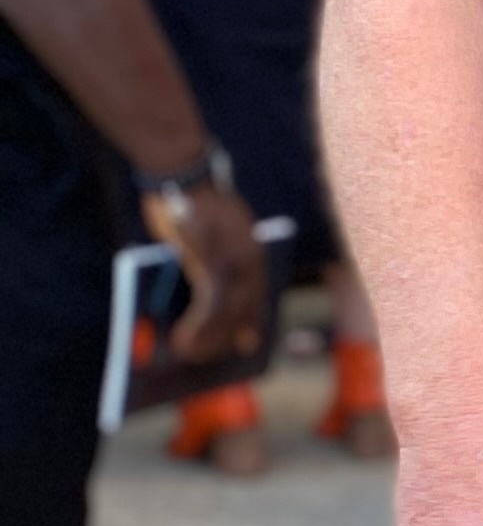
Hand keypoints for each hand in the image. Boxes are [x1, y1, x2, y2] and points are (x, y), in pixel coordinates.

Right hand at [155, 179, 270, 359]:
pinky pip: (210, 308)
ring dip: (210, 339)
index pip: (257, 291)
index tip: (249, 340)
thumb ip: (208, 256)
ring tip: (191, 355)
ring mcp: (235, 262)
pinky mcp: (213, 264)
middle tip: (213, 356)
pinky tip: (184, 342)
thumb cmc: (186, 196)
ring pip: (229, 314)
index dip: (251, 318)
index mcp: (252, 248)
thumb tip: (200, 285)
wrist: (182, 169)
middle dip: (230, 335)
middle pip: (246, 307)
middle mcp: (251, 258)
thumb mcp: (207, 228)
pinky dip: (198, 329)